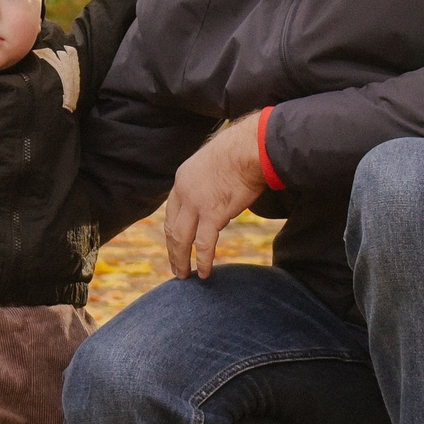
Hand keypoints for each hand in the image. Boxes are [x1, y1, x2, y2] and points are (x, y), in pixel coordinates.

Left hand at [164, 112, 265, 279]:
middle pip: (171, 227)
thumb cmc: (242, 151)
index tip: (174, 243)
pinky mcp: (213, 214)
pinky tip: (204, 272)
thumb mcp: (214, 163)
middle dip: (172, 250)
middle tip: (175, 266)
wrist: (252, 147)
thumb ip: (210, 181)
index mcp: (182, 179)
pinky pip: (204, 244)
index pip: (171, 210)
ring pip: (181, 239)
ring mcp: (196, 204)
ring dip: (181, 260)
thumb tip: (218, 192)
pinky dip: (203, 260)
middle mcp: (183, 192)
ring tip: (183, 275)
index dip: (172, 230)